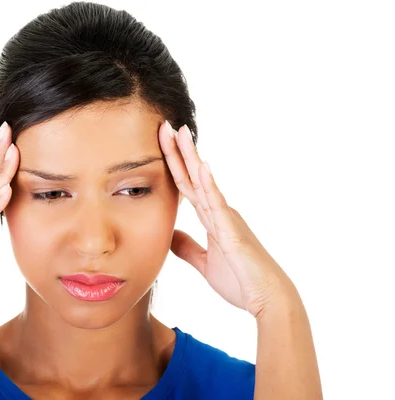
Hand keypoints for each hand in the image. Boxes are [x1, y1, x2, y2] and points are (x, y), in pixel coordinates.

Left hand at [159, 121, 295, 317]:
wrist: (267, 299)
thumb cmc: (240, 281)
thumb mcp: (204, 263)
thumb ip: (187, 247)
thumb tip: (169, 234)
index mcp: (212, 218)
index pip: (187, 186)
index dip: (173, 165)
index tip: (161, 144)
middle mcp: (219, 212)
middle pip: (193, 176)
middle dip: (178, 151)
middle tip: (164, 126)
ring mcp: (226, 218)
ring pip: (204, 182)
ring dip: (191, 157)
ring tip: (180, 133)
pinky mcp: (232, 231)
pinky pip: (217, 205)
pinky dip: (209, 185)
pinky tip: (201, 166)